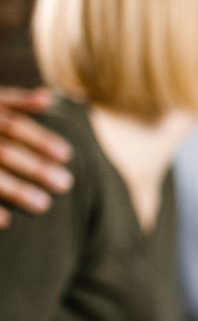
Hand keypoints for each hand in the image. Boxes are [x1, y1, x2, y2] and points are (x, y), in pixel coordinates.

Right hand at [0, 87, 74, 225]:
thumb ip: (10, 100)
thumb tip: (49, 98)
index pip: (10, 124)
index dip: (39, 138)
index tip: (67, 154)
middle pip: (1, 150)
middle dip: (35, 167)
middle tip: (65, 184)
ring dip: (15, 189)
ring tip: (43, 206)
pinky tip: (6, 222)